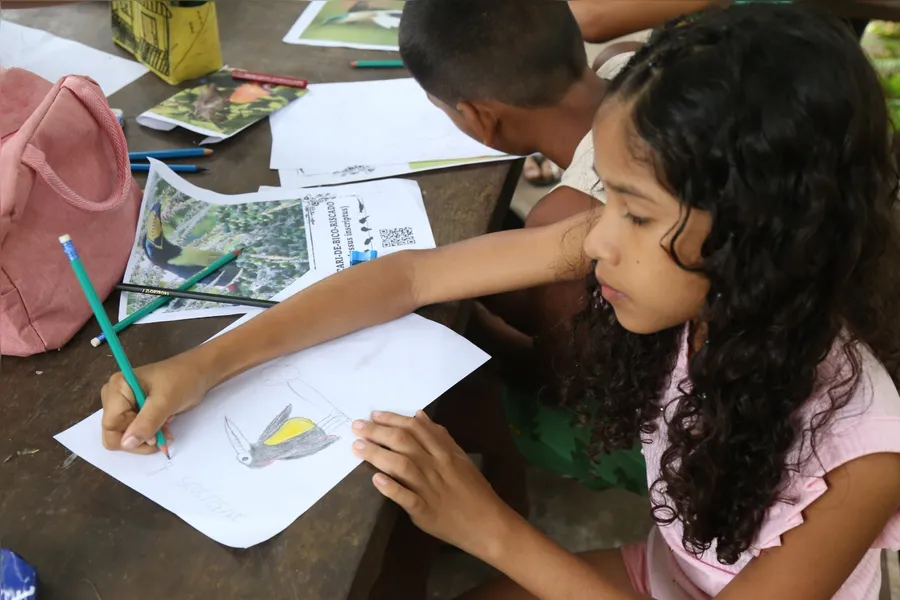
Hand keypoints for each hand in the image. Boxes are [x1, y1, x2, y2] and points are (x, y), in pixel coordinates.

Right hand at [100, 353, 210, 453]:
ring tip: (167, 430)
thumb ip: (146, 423)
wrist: (200, 371)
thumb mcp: (165, 401)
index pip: (110, 425)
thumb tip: (126, 444)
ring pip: (127, 433)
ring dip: (148, 436)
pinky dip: (151, 432)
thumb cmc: (183, 380)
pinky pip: (136, 429)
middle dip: (140, 438)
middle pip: (116, 432)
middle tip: (162, 436)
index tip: (154, 441)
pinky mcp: (136, 408)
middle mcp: (115, 395)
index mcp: (117, 387)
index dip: (129, 439)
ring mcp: (125, 402)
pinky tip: (165, 427)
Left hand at [351, 410, 519, 560]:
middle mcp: (436, 465)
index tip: (373, 415)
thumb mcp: (460, 457)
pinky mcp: (425, 510)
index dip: (393, 419)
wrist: (488, 524)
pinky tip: (376, 480)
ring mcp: (430, 488)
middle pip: (404, 442)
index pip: (416, 428)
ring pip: (402, 465)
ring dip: (377, 454)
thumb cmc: (473, 490)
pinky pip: (407, 497)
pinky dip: (391, 487)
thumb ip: (439, 437)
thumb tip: (419, 415)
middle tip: (357, 427)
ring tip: (358, 447)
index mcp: (445, 452)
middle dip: (378, 432)